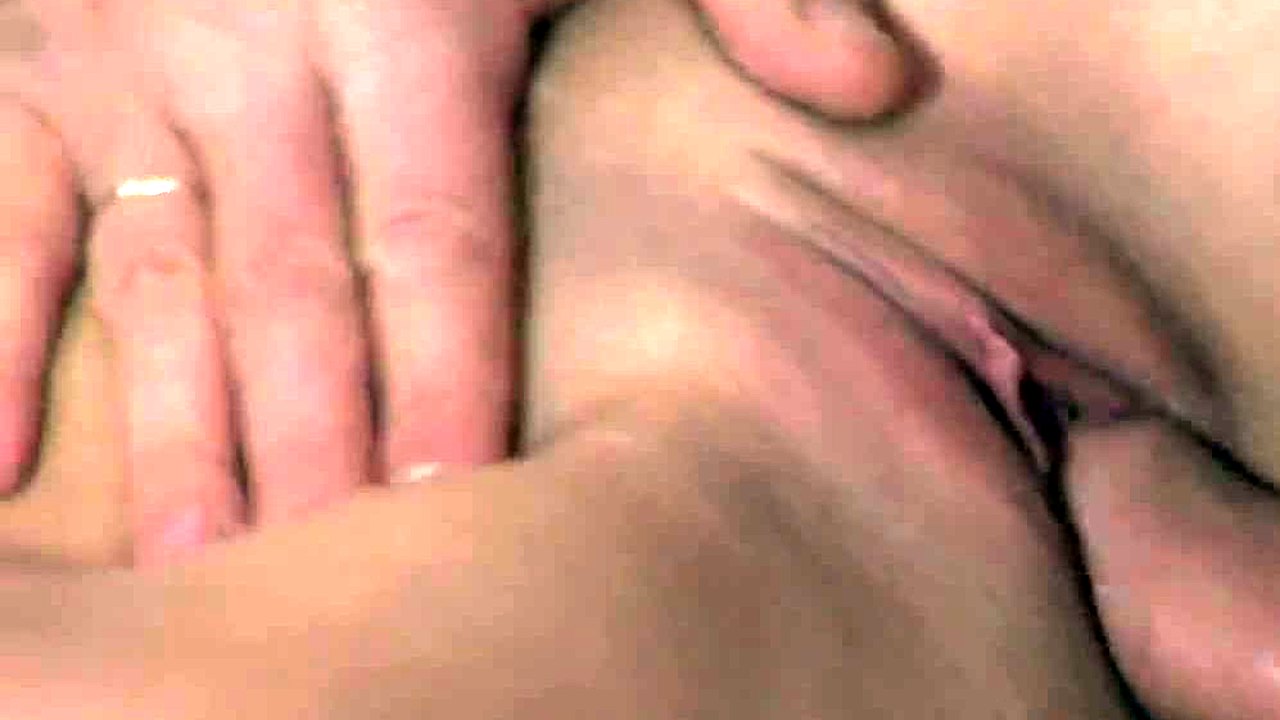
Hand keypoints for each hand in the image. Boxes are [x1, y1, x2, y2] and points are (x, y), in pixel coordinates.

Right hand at [2, 0, 908, 561]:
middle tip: (331, 588)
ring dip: (183, 439)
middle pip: (304, 298)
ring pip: (162, 286)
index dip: (450, 386)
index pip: (441, 247)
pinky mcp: (29, 56)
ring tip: (206, 570)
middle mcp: (254, 50)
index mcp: (409, 17)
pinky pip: (3, 212)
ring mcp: (124, 56)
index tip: (458, 516)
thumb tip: (873, 86)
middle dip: (321, 456)